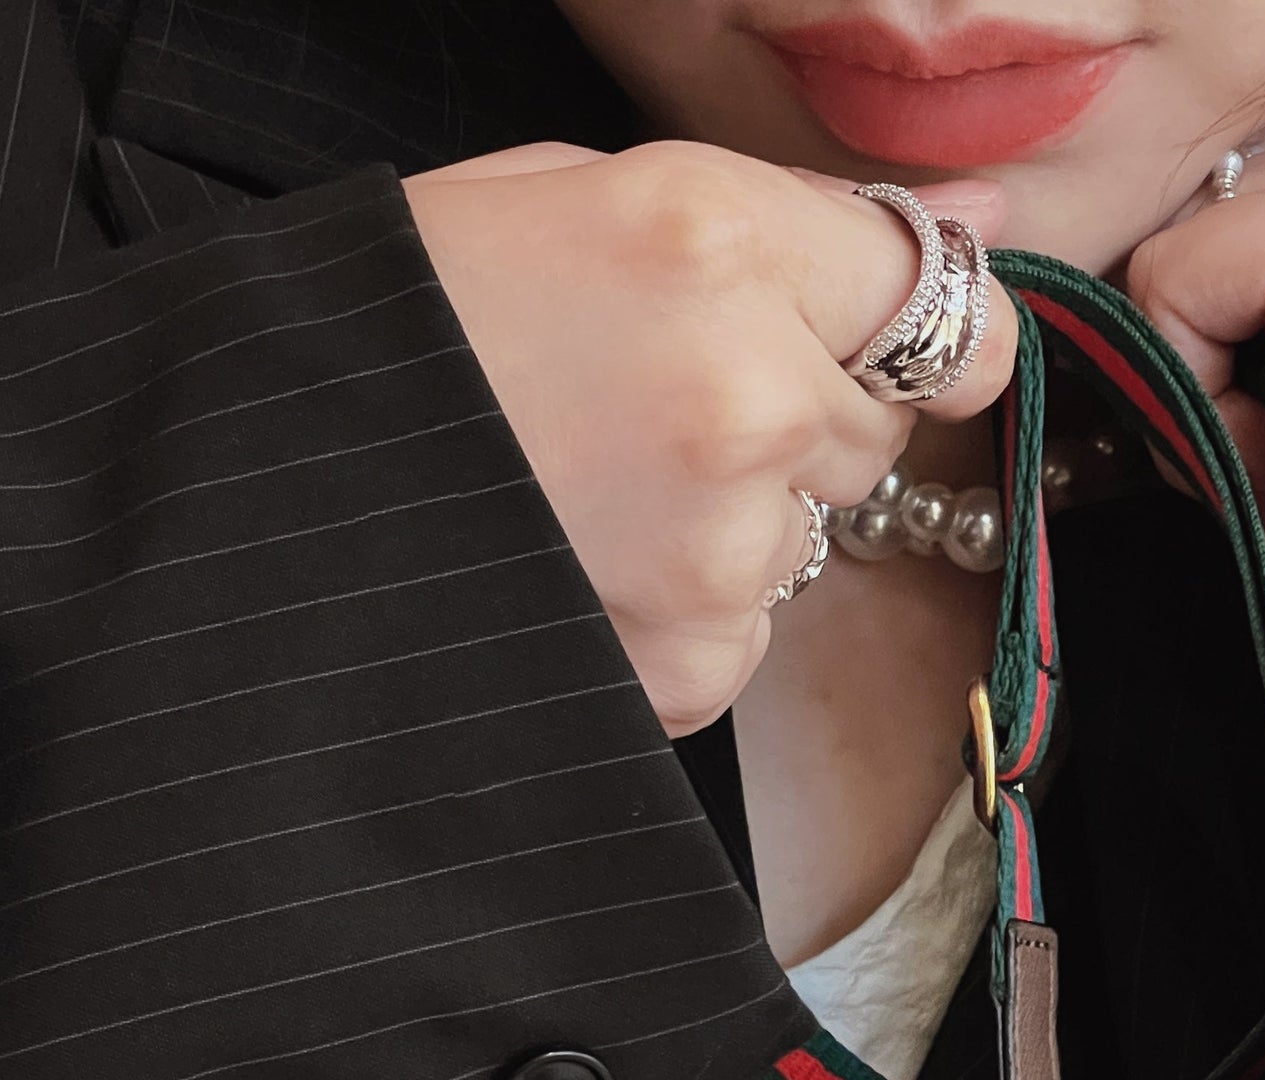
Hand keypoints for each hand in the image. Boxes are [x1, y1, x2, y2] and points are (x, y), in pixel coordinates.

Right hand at [404, 142, 1014, 734]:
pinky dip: (683, 613)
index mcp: (717, 239)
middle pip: (870, 430)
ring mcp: (724, 547)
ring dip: (731, 522)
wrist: (274, 484)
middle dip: (796, 421)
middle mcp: (747, 396)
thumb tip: (955, 243)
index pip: (939, 302)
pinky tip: (584, 566)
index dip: (924, 334)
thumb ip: (770, 226)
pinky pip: (744, 633)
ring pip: (805, 538)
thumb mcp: (572, 197)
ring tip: (590, 492)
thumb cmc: (409, 319)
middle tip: (656, 409)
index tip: (898, 350)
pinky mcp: (690, 662)